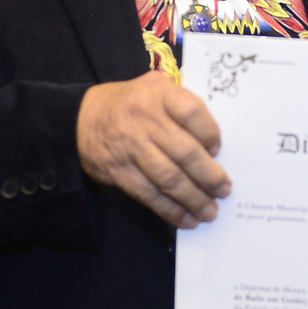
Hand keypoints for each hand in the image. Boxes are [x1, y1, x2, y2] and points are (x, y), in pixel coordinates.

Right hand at [76, 72, 229, 228]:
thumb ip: (183, 106)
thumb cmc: (135, 104)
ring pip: (168, 177)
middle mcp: (143, 117)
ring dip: (193, 198)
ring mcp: (129, 145)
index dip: (209, 133)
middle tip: (224, 190)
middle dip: (208, 176)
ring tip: (210, 211)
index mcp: (159, 92)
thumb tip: (216, 147)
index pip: (190, 111)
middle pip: (183, 151)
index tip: (219, 150)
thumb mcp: (157, 89)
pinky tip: (187, 219)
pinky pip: (148, 194)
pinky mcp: (118, 170)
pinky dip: (170, 210)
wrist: (83, 117)